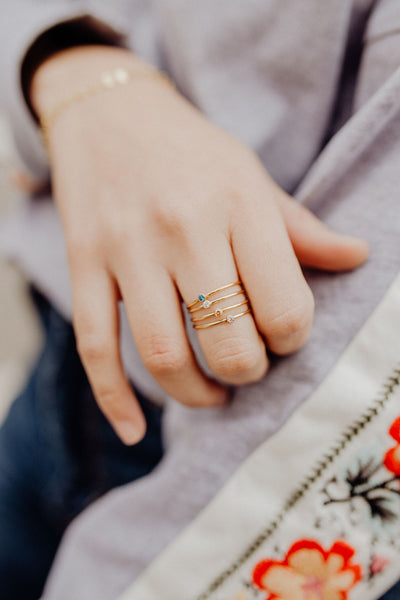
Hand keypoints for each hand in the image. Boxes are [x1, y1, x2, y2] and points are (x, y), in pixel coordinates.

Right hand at [31, 46, 367, 443]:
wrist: (110, 115)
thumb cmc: (192, 150)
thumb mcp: (252, 176)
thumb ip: (300, 228)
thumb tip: (358, 257)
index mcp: (239, 204)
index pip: (284, 303)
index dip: (293, 337)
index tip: (284, 335)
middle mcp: (183, 227)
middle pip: (226, 339)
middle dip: (247, 372)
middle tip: (249, 365)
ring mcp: (126, 248)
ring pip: (161, 352)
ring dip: (194, 393)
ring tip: (211, 391)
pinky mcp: (83, 264)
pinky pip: (94, 345)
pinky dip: (113, 397)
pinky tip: (133, 430)